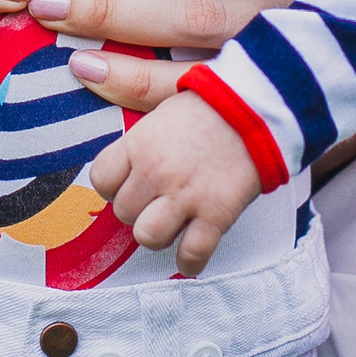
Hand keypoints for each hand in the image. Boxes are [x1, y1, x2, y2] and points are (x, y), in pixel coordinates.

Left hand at [88, 90, 265, 276]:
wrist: (260, 108)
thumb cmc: (213, 103)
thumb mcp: (164, 105)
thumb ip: (139, 131)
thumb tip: (96, 95)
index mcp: (139, 142)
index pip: (101, 179)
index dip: (113, 184)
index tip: (128, 182)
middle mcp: (156, 171)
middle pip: (123, 211)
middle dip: (137, 208)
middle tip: (156, 199)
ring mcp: (185, 196)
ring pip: (147, 237)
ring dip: (157, 234)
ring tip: (170, 224)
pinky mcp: (216, 215)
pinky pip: (191, 254)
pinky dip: (189, 261)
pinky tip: (190, 255)